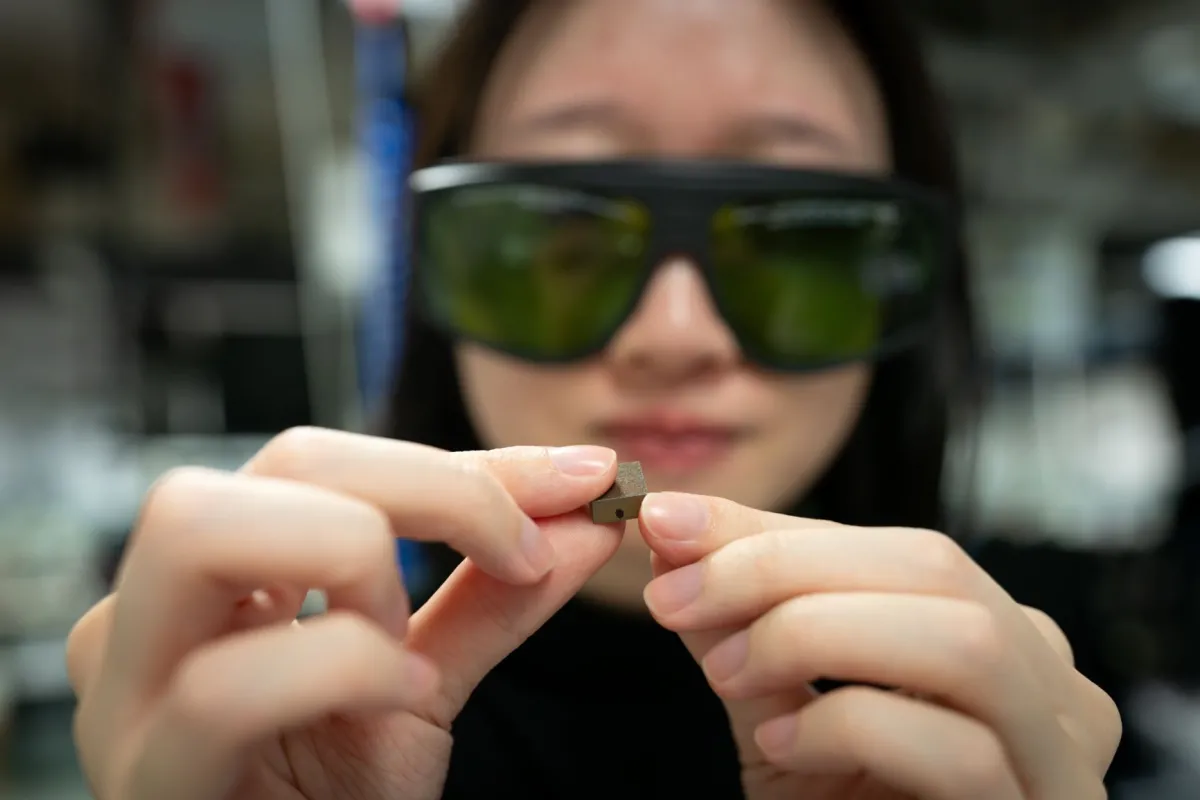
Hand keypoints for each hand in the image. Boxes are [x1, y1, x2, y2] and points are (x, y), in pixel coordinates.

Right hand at [67, 428, 621, 799]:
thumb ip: (494, 598)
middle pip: (278, 461)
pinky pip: (224, 685)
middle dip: (428, 486)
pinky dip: (342, 669)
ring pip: (202, 528)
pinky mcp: (150, 779)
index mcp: (219, 578)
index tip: (582, 480)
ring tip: (408, 647)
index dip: (469, 460)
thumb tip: (586, 518)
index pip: (326, 459)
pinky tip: (402, 699)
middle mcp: (152, 612)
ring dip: (353, 561)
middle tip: (518, 554)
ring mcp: (130, 693)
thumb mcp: (422, 682)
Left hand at [639, 494, 1120, 799]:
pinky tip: (780, 744)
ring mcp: (1057, 756)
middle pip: (934, 567)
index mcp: (997, 638)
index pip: (888, 547)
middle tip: (673, 595)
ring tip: (727, 672)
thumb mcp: (777, 712)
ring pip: (964, 641)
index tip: (667, 523)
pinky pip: (960, 751)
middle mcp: (1048, 685)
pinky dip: (851, 727)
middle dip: (783, 566)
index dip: (772, 530)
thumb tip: (674, 538)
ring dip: (815, 633)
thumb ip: (739, 629)